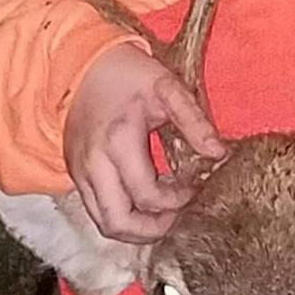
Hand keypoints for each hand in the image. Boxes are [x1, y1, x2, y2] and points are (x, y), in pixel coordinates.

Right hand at [62, 44, 226, 242]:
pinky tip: (145, 205)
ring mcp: (79, 172)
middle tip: (180, 217)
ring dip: (136, 229)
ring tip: (165, 216)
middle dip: (153, 230)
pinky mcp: (74, 174)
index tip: (197, 189)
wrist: (81, 64)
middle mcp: (92, 165)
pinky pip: (95, 210)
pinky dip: (121, 216)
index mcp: (117, 143)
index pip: (148, 196)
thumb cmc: (127, 74)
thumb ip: (195, 121)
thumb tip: (219, 154)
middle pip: (117, 223)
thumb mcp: (167, 88)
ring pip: (103, 223)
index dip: (177, 202)